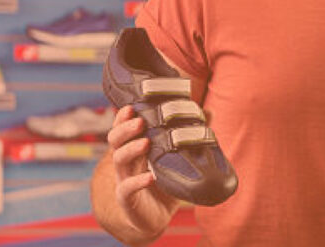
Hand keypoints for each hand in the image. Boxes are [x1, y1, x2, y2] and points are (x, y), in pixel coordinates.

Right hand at [107, 105, 176, 235]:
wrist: (154, 217)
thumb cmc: (164, 182)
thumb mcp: (176, 158)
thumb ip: (189, 135)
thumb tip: (209, 112)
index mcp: (134, 148)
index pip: (122, 129)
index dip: (122, 118)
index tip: (131, 107)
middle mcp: (126, 162)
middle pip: (115, 141)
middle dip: (125, 129)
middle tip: (140, 122)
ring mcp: (124, 180)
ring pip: (119, 160)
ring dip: (131, 150)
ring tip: (146, 142)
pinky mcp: (128, 199)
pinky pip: (127, 189)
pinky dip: (138, 182)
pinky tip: (150, 177)